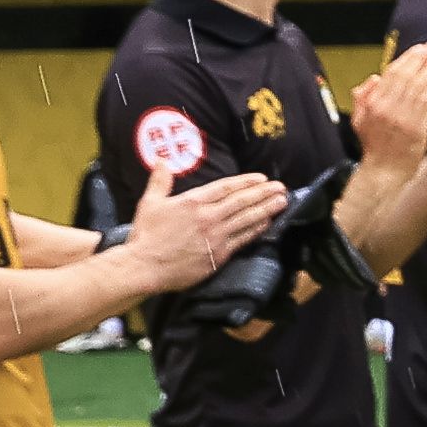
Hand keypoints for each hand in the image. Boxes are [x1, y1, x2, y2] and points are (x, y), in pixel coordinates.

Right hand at [109, 159, 290, 298]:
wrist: (145, 266)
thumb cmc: (146, 235)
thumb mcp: (150, 203)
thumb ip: (160, 181)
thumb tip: (162, 160)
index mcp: (193, 201)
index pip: (226, 187)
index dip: (246, 181)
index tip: (261, 177)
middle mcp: (208, 216)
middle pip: (242, 201)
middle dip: (264, 193)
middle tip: (281, 187)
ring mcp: (216, 236)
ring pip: (247, 219)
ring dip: (267, 209)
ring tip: (282, 202)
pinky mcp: (219, 255)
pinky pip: (243, 240)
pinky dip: (257, 230)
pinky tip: (268, 223)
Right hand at [345, 39, 426, 167]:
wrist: (384, 171)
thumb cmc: (374, 145)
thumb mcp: (360, 121)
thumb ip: (362, 98)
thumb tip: (374, 77)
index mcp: (372, 103)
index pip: (391, 74)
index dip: (406, 59)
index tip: (418, 49)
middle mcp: (385, 107)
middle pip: (406, 76)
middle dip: (422, 58)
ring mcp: (401, 117)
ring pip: (418, 85)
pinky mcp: (416, 127)